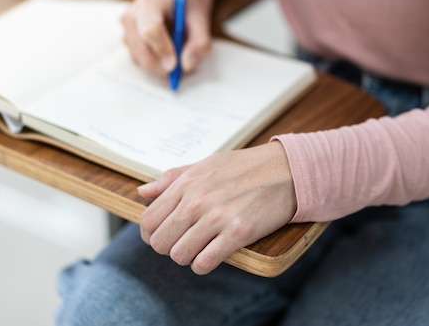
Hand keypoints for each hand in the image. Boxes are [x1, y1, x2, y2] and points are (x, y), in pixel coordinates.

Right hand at [121, 0, 210, 75]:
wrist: (171, 2)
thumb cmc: (185, 9)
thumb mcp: (200, 20)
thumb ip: (199, 43)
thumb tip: (187, 65)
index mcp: (150, 4)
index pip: (150, 30)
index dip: (162, 49)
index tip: (175, 65)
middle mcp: (132, 17)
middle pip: (143, 50)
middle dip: (163, 65)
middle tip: (181, 69)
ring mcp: (126, 31)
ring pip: (142, 60)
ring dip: (161, 66)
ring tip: (177, 52)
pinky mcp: (128, 45)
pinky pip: (140, 63)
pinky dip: (156, 64)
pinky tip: (166, 51)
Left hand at [138, 142, 296, 274]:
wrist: (286, 170)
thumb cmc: (245, 167)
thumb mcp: (205, 164)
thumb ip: (172, 178)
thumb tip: (143, 192)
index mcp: (187, 183)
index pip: (149, 220)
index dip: (152, 234)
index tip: (165, 235)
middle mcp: (198, 200)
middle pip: (160, 242)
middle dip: (169, 247)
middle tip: (183, 243)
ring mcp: (217, 217)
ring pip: (180, 255)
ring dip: (187, 257)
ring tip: (200, 248)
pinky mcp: (238, 233)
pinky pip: (205, 263)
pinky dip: (204, 265)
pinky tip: (212, 254)